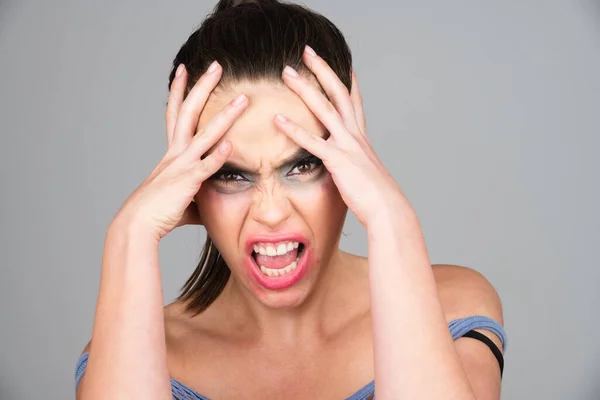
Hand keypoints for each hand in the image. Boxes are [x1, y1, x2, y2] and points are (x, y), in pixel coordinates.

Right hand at [113, 62, 248, 239]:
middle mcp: (175, 153)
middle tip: (216, 65)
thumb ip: (197, 194)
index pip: (175, 114)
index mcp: (172, 153)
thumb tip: (208, 203)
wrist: (137, 224)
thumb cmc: (158, 212)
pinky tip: (230, 145)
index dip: (180, 91)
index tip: (184, 70)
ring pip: (205, 134)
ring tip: (242, 99)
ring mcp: (182, 165)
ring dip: (225, 116)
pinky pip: (205, 167)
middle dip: (203, 86)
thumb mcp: (180, 197)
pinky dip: (217, 156)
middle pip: (189, 111)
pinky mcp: (187, 183)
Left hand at [274, 46, 408, 227]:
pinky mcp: (338, 161)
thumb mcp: (364, 174)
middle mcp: (356, 136)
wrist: (388, 210)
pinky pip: (313, 142)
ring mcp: (348, 146)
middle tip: (307, 51)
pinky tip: (278, 119)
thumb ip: (353, 164)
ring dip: (305, 88)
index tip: (340, 62)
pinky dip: (294, 129)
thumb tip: (347, 167)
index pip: (354, 101)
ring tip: (287, 73)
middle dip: (323, 70)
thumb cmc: (376, 197)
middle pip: (339, 93)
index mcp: (361, 138)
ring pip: (325, 108)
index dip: (347, 80)